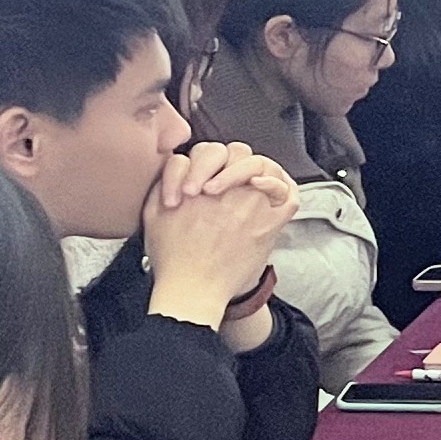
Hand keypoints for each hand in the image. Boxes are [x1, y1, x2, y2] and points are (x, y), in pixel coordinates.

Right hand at [144, 139, 296, 324]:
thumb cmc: (173, 257)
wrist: (193, 289)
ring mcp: (254, 206)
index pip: (209, 151)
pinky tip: (265, 188)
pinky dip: (281, 185)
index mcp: (198, 183)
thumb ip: (165, 179)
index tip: (194, 187)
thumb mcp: (152, 212)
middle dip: (225, 162)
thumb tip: (180, 164)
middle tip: (216, 183)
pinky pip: (288, 195)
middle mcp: (229, 190)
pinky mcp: (270, 225)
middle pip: (236, 152)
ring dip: (250, 168)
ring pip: (262, 165)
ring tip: (241, 184)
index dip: (201, 164)